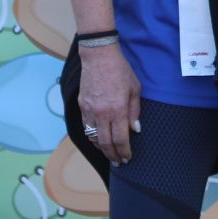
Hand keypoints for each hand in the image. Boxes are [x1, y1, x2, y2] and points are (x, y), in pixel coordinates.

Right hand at [79, 44, 142, 164]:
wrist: (99, 56)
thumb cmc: (120, 70)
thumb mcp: (135, 88)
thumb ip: (135, 111)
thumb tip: (135, 129)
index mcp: (118, 109)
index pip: (120, 139)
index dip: (124, 151)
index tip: (127, 158)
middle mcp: (102, 113)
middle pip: (106, 143)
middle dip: (113, 155)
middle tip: (118, 162)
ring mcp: (90, 110)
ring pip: (94, 138)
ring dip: (101, 149)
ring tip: (109, 154)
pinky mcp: (82, 106)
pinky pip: (86, 127)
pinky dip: (92, 137)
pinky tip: (98, 140)